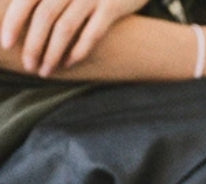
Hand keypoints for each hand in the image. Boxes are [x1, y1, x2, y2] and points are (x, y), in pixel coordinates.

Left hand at [1, 0, 143, 75]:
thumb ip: (43, 0)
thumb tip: (11, 9)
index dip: (14, 21)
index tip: (5, 44)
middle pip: (45, 16)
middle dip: (33, 44)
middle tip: (28, 66)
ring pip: (66, 27)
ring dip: (53, 53)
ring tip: (45, 71)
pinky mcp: (111, 6)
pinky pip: (93, 33)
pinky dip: (79, 51)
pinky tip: (68, 64)